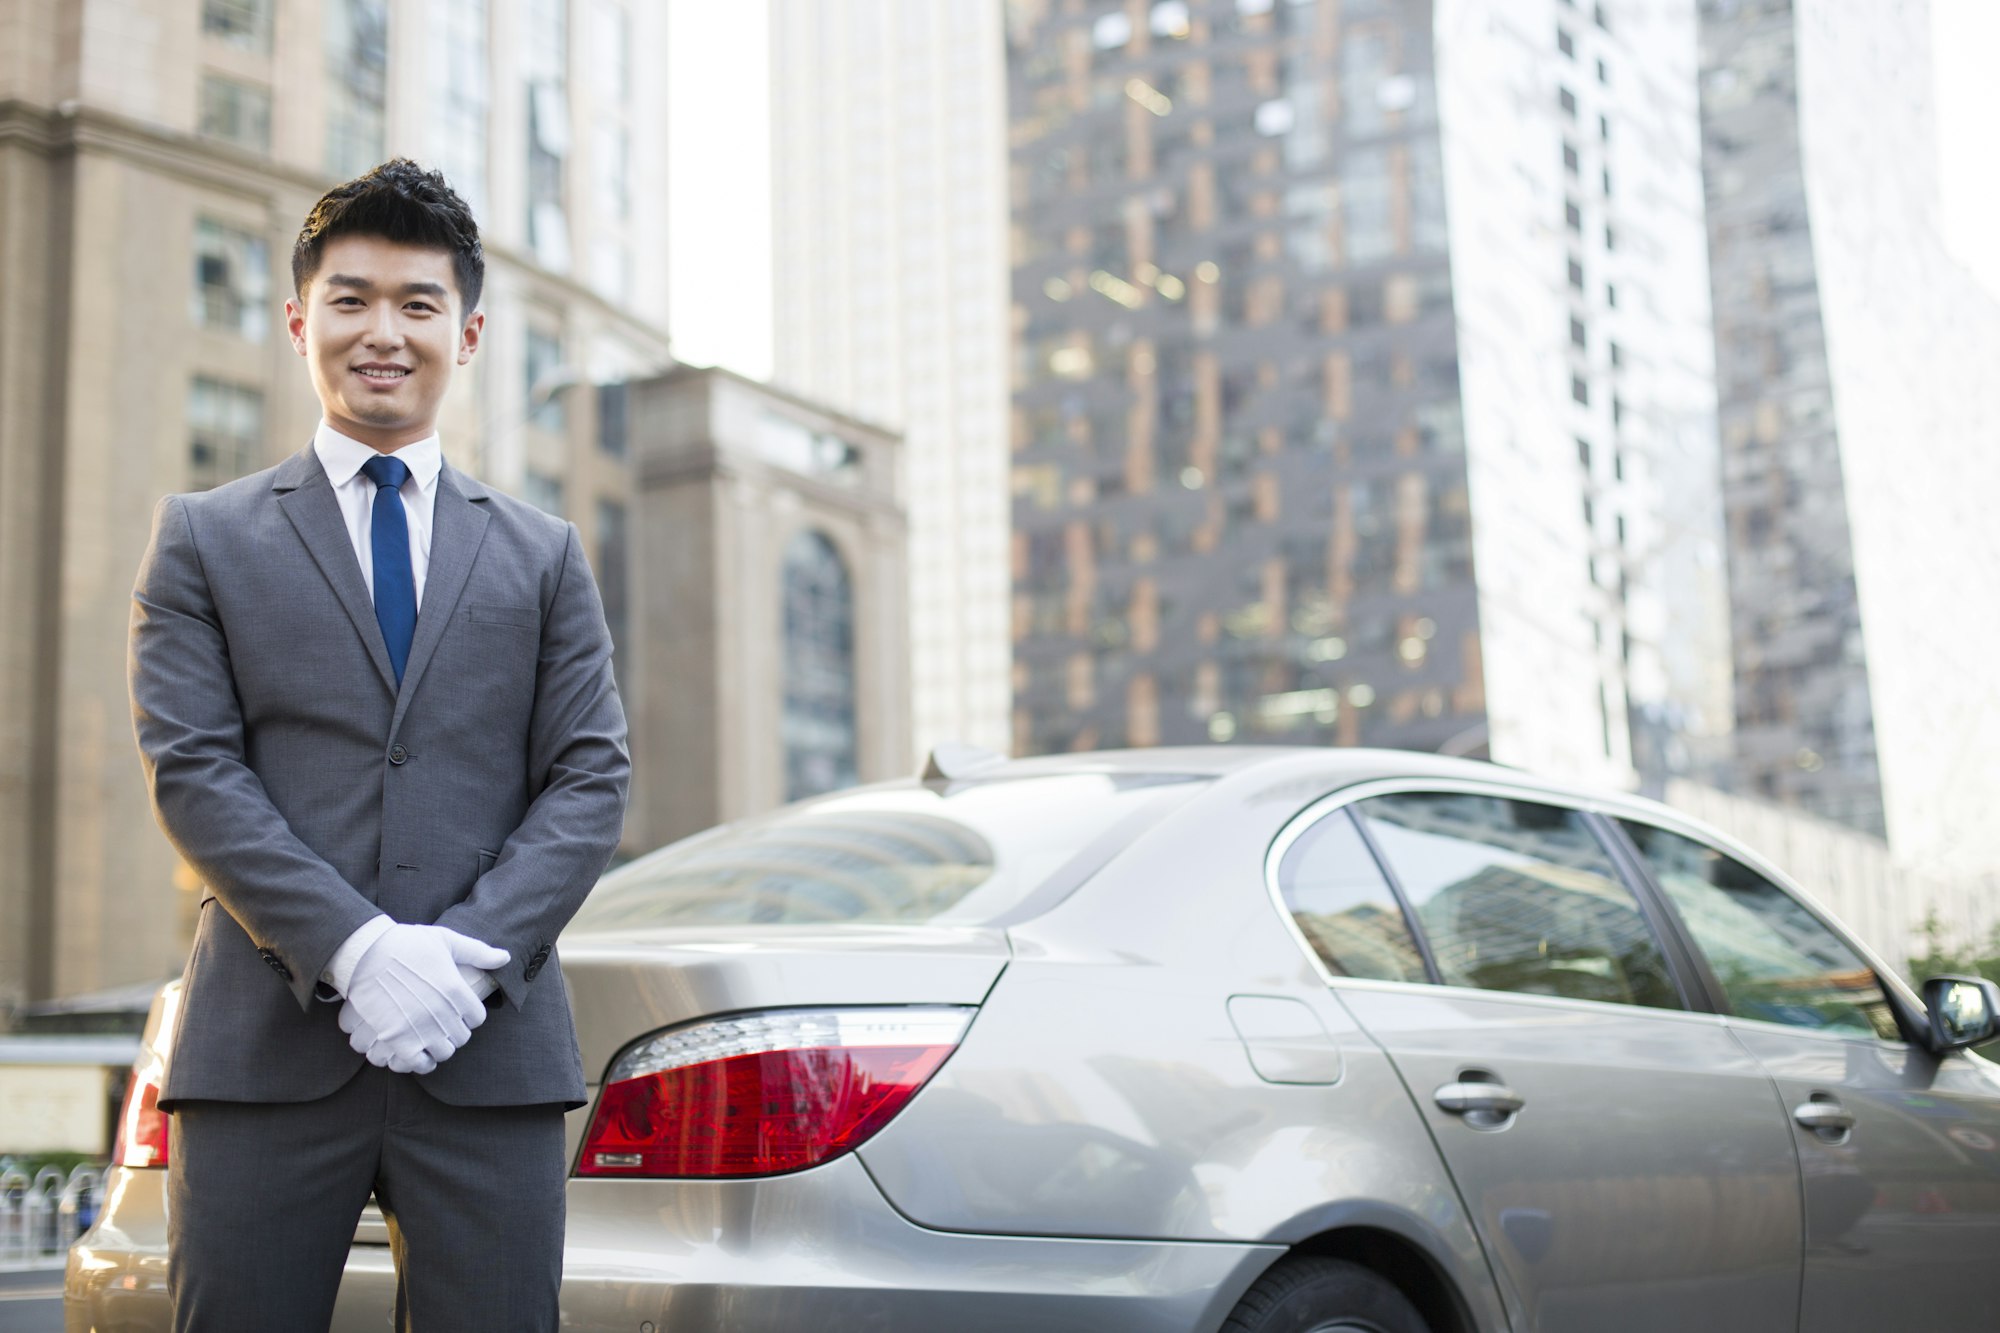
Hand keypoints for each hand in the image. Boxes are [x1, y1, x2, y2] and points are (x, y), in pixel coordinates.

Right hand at [338, 925, 509, 1074]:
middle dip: (454, 1032)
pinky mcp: (396, 1038)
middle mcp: (442, 1012)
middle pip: (461, 1037)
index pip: (477, 1018)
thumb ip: (478, 952)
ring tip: (430, 1038)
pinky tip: (417, 1052)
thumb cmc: (406, 943)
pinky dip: (421, 1062)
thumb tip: (505, 957)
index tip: (458, 1012)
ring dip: (439, 1047)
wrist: (365, 952)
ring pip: (444, 1052)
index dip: (469, 1015)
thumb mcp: (446, 940)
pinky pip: (419, 1063)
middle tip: (443, 1025)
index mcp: (456, 990)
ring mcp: (420, 1028)